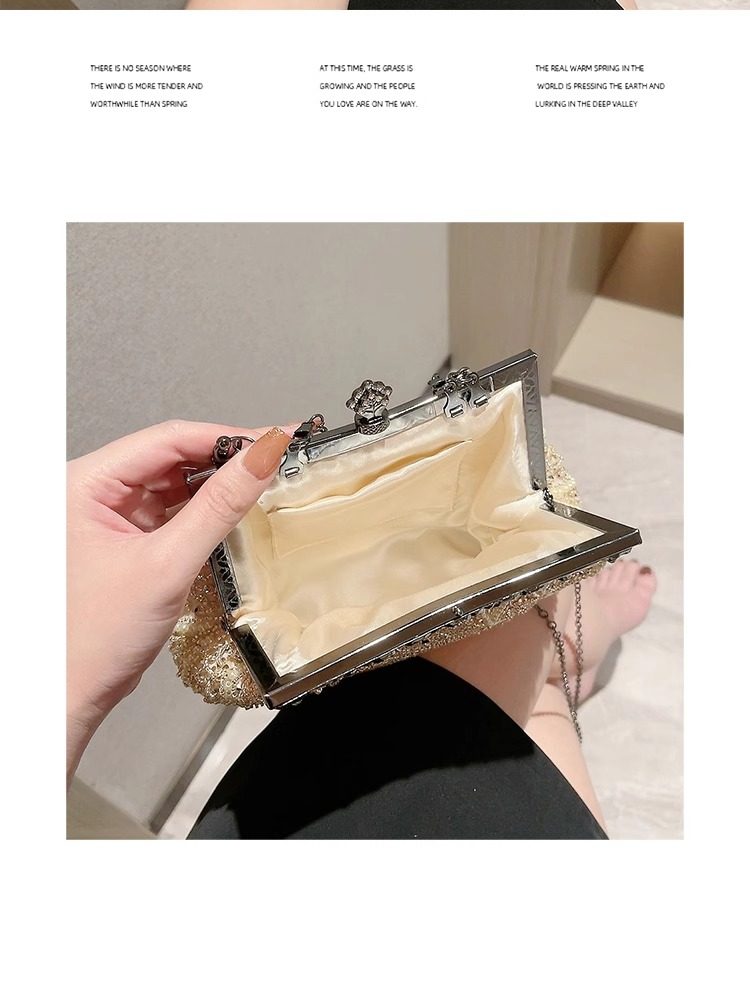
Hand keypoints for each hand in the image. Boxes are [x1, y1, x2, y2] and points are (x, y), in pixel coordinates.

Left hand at [66, 420, 292, 783]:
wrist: (70, 693)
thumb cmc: (90, 639)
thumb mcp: (167, 565)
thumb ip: (219, 507)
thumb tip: (259, 459)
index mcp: (84, 484)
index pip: (167, 439)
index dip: (226, 436)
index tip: (271, 440)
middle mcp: (93, 492)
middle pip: (173, 456)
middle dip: (226, 458)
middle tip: (276, 457)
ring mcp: (108, 516)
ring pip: (175, 483)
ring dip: (217, 485)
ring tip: (262, 482)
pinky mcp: (125, 539)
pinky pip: (172, 511)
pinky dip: (204, 512)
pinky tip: (233, 512)